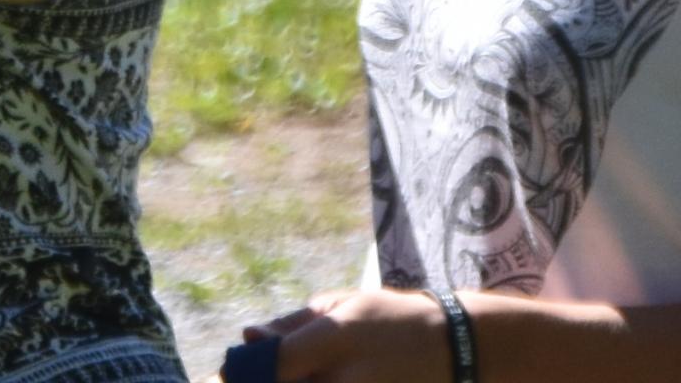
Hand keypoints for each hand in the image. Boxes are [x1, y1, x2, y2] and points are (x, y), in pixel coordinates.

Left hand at [247, 289, 461, 380]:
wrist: (454, 349)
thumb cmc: (389, 318)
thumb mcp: (341, 305)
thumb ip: (291, 325)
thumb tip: (247, 336)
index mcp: (335, 339)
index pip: (272, 366)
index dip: (242, 371)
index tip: (226, 372)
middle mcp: (347, 378)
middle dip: (261, 381)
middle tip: (245, 376)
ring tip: (297, 372)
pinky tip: (311, 379)